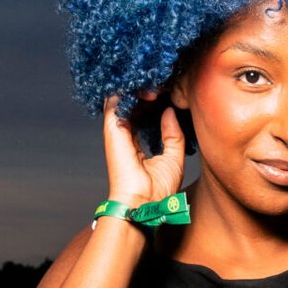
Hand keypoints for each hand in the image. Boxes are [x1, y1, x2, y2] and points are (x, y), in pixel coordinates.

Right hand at [101, 93, 186, 210]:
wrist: (144, 203)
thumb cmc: (157, 190)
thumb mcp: (174, 157)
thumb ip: (173, 134)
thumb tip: (170, 111)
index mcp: (135, 143)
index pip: (142, 113)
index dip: (156, 100)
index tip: (172, 92)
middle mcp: (123, 135)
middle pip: (133, 102)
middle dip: (150, 90)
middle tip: (168, 83)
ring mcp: (117, 130)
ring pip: (124, 97)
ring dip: (142, 88)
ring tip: (161, 83)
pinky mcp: (113, 128)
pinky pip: (117, 98)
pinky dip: (132, 90)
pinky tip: (152, 90)